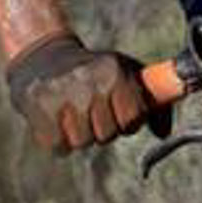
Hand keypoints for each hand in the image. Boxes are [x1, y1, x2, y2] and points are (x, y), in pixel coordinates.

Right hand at [3, 34, 154, 151]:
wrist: (43, 55)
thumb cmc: (94, 71)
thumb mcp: (126, 74)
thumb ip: (153, 101)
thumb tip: (163, 133)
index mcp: (114, 71)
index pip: (132, 120)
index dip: (127, 120)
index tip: (116, 108)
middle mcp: (89, 81)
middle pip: (107, 135)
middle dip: (101, 128)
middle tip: (90, 108)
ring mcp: (61, 94)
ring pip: (82, 143)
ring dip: (78, 134)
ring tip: (71, 112)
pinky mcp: (37, 107)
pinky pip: (58, 147)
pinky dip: (58, 140)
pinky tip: (55, 119)